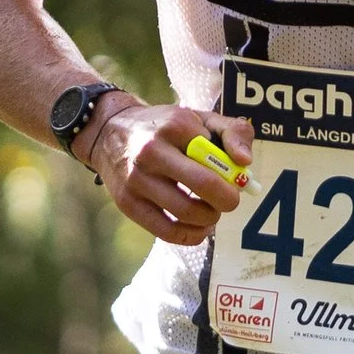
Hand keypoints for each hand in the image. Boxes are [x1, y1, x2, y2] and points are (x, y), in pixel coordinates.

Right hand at [83, 100, 253, 243]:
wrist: (108, 132)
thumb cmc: (164, 128)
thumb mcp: (200, 118)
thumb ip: (233, 132)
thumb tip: (245, 162)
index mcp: (176, 126)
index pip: (218, 157)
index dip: (233, 175)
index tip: (234, 178)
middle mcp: (152, 151)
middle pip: (205, 186)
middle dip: (227, 200)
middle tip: (228, 200)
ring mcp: (137, 180)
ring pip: (188, 213)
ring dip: (210, 219)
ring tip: (210, 211)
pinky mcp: (127, 204)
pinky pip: (167, 232)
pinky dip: (191, 235)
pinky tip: (197, 227)